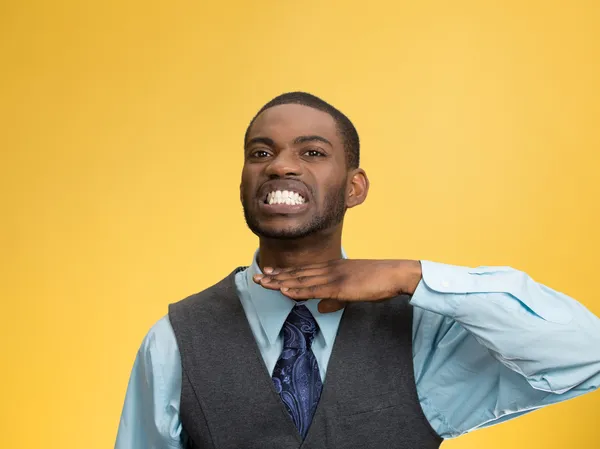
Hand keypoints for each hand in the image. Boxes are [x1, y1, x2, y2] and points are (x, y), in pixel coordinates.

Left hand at [252, 259, 421, 312]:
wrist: (395, 274)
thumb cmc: (378, 282)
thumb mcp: (353, 291)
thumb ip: (334, 299)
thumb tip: (319, 308)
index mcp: (332, 268)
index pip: (303, 271)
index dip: (284, 272)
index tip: (267, 272)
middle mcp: (329, 269)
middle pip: (297, 274)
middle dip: (275, 276)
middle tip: (256, 277)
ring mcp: (333, 277)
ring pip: (301, 281)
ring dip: (281, 282)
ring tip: (263, 283)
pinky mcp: (340, 287)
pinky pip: (315, 289)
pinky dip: (298, 290)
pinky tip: (285, 291)